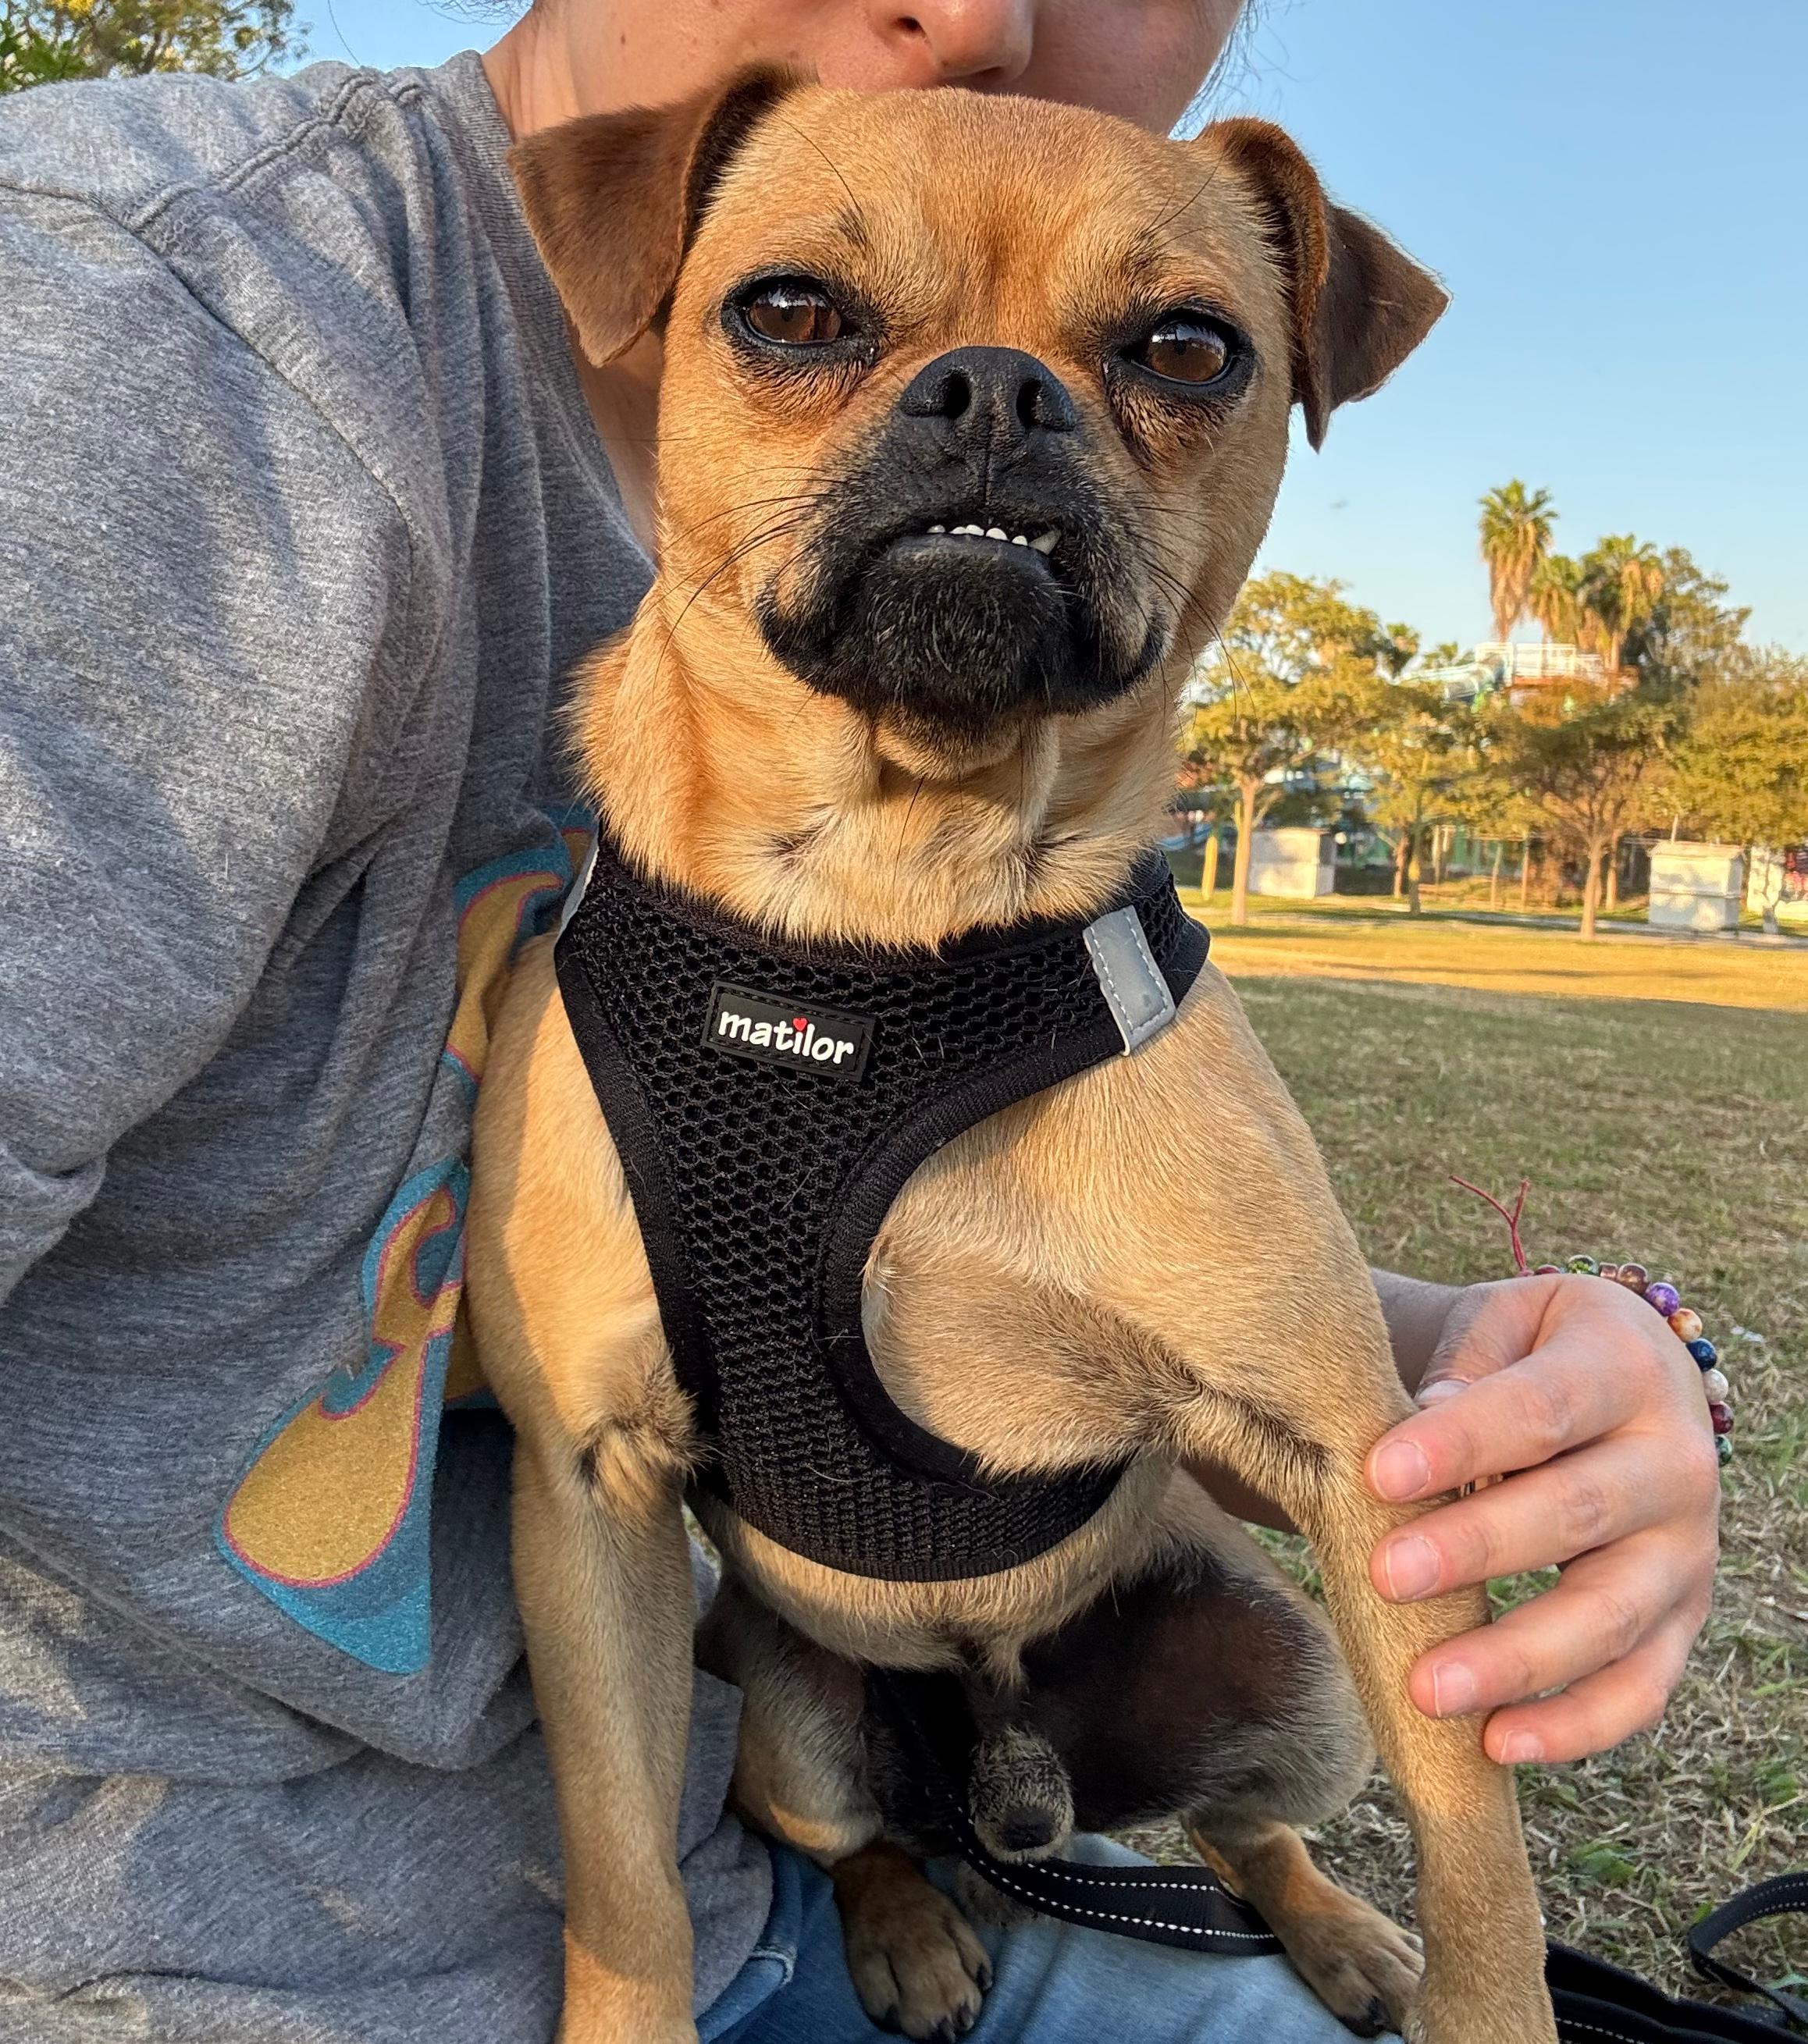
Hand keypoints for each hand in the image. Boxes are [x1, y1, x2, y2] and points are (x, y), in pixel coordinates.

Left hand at [1364, 1273, 1721, 1763]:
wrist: (1621, 1374)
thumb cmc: (1529, 1353)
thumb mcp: (1499, 1326)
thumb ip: (1463, 1368)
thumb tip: (1423, 1419)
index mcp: (1626, 1367)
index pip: (1542, 1409)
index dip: (1462, 1442)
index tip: (1377, 1473)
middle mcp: (1676, 1460)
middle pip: (1578, 1512)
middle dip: (1476, 1549)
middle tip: (1383, 1575)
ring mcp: (1686, 1549)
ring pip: (1611, 1615)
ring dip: (1516, 1658)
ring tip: (1425, 1687)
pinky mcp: (1682, 1620)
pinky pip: (1641, 1689)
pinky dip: (1574, 1726)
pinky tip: (1495, 1742)